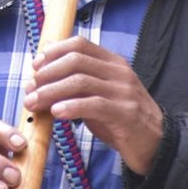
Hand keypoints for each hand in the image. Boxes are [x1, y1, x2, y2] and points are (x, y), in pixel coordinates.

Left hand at [24, 36, 162, 174]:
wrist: (156, 144)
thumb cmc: (120, 120)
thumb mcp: (97, 97)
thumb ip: (73, 88)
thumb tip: (36, 82)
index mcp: (112, 62)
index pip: (80, 44)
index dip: (54, 52)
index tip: (35, 66)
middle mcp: (119, 72)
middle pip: (76, 60)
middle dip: (48, 73)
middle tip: (31, 89)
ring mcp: (124, 91)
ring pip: (80, 81)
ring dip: (51, 91)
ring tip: (34, 103)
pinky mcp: (125, 113)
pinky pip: (93, 104)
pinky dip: (71, 106)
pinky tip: (56, 113)